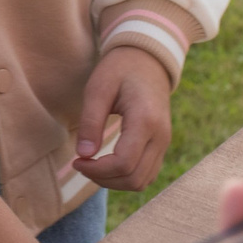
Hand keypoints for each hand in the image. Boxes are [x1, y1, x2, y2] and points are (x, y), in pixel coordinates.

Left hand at [71, 45, 172, 190]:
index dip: (97, 170)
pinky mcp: (162, 145)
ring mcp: (164, 142)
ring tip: (93, 166)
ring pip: (142, 181)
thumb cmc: (120, 70)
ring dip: (115, 181)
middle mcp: (161, 136)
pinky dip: (126, 177)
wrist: (148, 60)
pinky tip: (107, 165)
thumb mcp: (98, 89)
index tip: (77, 161)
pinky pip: (147, 173)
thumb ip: (91, 121)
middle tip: (81, 164)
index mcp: (145, 120)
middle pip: (134, 178)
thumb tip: (83, 155)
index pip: (124, 163)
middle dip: (104, 179)